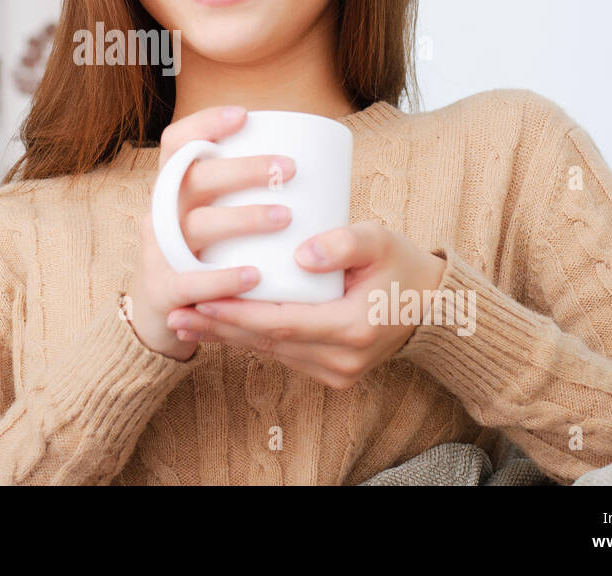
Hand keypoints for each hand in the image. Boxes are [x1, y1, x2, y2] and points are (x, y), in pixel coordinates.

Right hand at [126, 105, 295, 361]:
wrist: (159, 315)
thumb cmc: (203, 257)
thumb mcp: (210, 219)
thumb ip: (240, 196)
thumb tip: (308, 166)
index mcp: (173, 190)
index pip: (175, 144)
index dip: (203, 124)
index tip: (244, 116)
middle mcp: (160, 213)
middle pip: (194, 179)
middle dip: (242, 170)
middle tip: (288, 168)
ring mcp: (158, 251)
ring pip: (196, 226)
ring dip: (242, 218)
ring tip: (285, 216)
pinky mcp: (163, 290)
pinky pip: (190, 282)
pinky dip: (223, 278)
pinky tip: (255, 275)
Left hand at [164, 219, 448, 387]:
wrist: (434, 305)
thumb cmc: (401, 265)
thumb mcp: (380, 240)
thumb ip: (343, 241)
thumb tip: (302, 254)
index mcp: (352, 328)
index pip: (282, 323)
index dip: (239, 314)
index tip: (202, 301)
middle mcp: (343, 359)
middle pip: (268, 343)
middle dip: (219, 329)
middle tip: (177, 314)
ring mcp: (339, 371)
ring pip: (272, 352)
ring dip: (229, 337)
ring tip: (186, 320)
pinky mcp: (334, 372)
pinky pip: (285, 355)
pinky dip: (252, 340)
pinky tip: (221, 328)